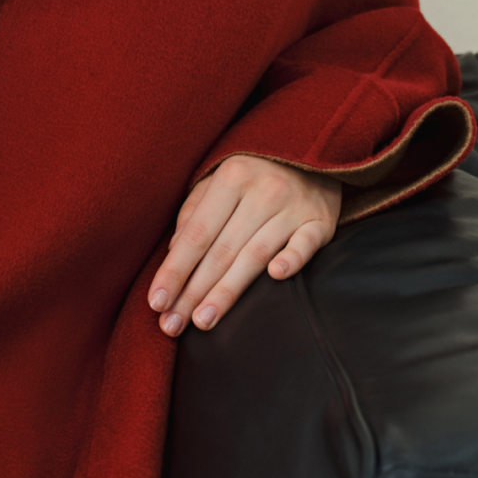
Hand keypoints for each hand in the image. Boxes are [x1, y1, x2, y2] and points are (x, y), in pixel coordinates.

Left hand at [148, 154, 341, 335]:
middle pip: (221, 250)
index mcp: (231, 179)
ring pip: (255, 255)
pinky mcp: (321, 221)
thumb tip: (172, 254)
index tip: (156, 302)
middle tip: (173, 324)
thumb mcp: (219, 181)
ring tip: (203, 321)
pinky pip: (306, 243)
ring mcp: (293, 207)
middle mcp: (261, 192)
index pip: (196, 234)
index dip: (174, 269)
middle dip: (193, 291)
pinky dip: (292, 259)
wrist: (312, 153)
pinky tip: (275, 277)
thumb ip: (195, 213)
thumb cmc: (254, 175)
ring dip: (227, 291)